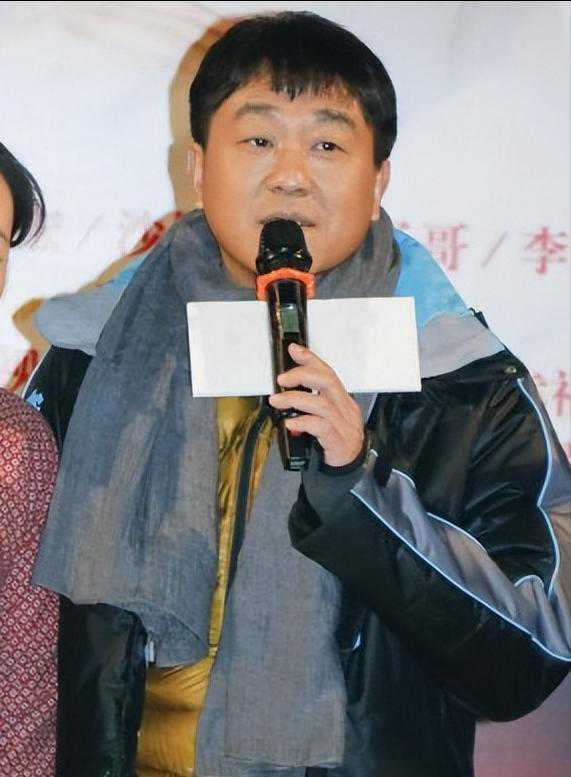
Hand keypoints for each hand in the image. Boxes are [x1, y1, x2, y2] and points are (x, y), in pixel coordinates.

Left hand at [268, 343, 363, 466]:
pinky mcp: (338, 442)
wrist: (348, 470)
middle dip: (302, 375)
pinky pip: (321, 427)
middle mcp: (346, 410)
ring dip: (295, 399)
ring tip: (277, 401)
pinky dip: (303, 422)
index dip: (311, 359)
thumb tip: (283, 396)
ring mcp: (344, 426)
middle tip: (281, 379)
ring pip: (321, 404)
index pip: (328, 373)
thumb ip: (306, 406)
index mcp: (342, 401)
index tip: (294, 350)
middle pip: (328, 382)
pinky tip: (290, 423)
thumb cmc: (333, 442)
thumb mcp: (321, 419)